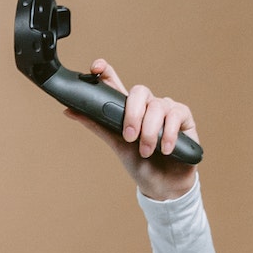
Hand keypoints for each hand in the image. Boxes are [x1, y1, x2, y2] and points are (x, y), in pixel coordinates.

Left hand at [66, 59, 198, 200]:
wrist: (162, 185)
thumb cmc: (139, 163)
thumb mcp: (115, 145)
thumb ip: (96, 125)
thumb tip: (68, 110)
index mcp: (126, 109)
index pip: (115, 84)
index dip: (106, 72)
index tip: (96, 67)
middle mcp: (146, 105)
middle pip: (139, 91)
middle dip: (132, 115)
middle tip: (129, 137)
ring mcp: (166, 109)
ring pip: (157, 105)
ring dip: (149, 132)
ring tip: (146, 152)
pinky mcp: (184, 117)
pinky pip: (176, 114)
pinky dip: (168, 134)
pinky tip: (164, 149)